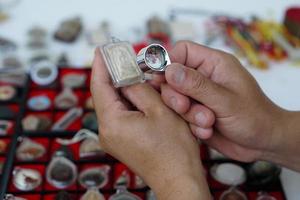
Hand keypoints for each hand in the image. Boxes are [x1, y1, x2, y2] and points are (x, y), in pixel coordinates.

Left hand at [90, 48, 210, 198]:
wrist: (178, 180)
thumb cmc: (174, 150)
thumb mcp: (160, 110)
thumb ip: (140, 89)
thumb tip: (128, 77)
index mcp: (112, 122)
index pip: (99, 86)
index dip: (100, 65)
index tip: (101, 50)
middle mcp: (107, 132)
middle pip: (105, 95)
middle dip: (113, 75)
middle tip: (121, 57)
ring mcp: (113, 139)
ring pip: (114, 105)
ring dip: (122, 89)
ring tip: (132, 72)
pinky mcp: (121, 142)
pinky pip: (120, 116)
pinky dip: (127, 102)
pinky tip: (138, 93)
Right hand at [154, 41, 285, 162]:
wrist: (262, 143)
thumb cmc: (254, 117)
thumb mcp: (225, 100)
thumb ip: (196, 85)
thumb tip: (169, 70)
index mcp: (214, 64)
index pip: (182, 51)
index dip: (168, 62)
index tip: (160, 79)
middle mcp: (203, 77)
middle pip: (172, 77)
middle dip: (175, 95)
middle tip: (184, 107)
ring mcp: (198, 96)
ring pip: (174, 98)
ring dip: (187, 113)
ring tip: (207, 122)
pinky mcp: (195, 112)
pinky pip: (180, 115)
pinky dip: (191, 124)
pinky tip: (207, 130)